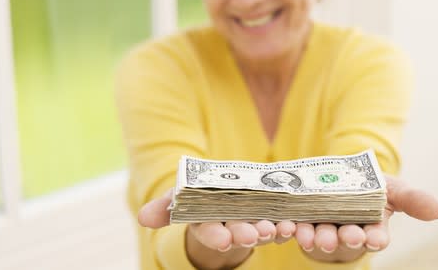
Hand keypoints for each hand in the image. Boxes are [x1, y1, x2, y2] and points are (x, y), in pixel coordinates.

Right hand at [138, 189, 296, 268]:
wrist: (225, 198)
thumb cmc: (200, 198)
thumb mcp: (179, 198)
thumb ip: (165, 207)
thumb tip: (143, 218)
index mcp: (207, 222)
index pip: (209, 230)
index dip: (215, 235)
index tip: (223, 239)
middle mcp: (230, 226)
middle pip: (237, 231)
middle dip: (245, 233)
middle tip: (253, 234)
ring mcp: (252, 224)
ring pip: (262, 229)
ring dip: (271, 231)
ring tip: (279, 228)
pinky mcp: (272, 218)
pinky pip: (281, 222)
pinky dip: (289, 225)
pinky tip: (294, 224)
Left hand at [294, 175, 437, 262]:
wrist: (334, 180)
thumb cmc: (367, 189)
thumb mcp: (390, 189)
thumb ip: (411, 198)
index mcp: (371, 227)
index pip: (376, 237)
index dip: (376, 238)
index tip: (376, 238)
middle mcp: (346, 232)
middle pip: (346, 239)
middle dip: (346, 238)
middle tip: (346, 235)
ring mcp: (322, 229)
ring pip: (319, 237)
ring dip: (315, 237)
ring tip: (312, 235)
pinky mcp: (299, 223)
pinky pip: (293, 229)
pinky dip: (289, 229)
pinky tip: (286, 226)